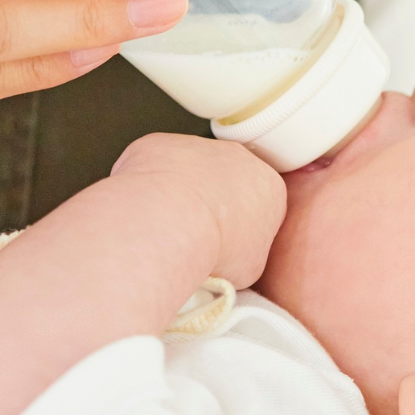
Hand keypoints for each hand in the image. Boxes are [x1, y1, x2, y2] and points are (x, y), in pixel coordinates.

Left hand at [110, 133, 285, 288]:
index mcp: (269, 187)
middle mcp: (238, 158)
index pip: (260, 206)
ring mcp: (198, 146)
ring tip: (166, 224)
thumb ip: (247, 256)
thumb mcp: (249, 270)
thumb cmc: (213, 247)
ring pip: (190, 170)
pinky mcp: (161, 144)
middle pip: (228, 181)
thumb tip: (230, 262)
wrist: (172, 223)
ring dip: (181, 192)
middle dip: (214, 204)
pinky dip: (150, 185)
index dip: (242, 229)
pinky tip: (145, 209)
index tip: (226, 247)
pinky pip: (155, 165)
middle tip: (195, 234)